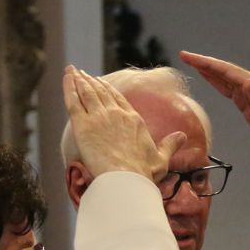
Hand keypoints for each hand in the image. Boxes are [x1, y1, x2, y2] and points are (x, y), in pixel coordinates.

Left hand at [62, 66, 184, 180]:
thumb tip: (183, 136)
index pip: (119, 99)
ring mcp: (99, 117)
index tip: (102, 83)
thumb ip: (170, 145)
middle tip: (83, 74)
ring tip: (72, 71)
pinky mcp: (83, 125)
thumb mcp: (161, 159)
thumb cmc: (143, 173)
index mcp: (134, 120)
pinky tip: (66, 76)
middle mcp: (116, 113)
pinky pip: (73, 100)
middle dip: (92, 81)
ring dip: (79, 80)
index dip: (109, 90)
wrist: (126, 179)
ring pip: (87, 92)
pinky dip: (69, 86)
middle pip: (102, 92)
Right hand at [180, 51, 249, 157]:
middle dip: (203, 62)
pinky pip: (228, 85)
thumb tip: (247, 81)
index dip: (206, 63)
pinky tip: (207, 76)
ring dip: (207, 68)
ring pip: (224, 75)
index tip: (190, 57)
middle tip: (184, 55)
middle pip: (223, 69)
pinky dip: (216, 79)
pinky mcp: (247, 97)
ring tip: (191, 62)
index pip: (225, 70)